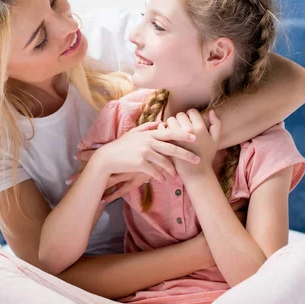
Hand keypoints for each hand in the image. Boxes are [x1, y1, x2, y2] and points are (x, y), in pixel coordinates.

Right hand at [83, 121, 200, 181]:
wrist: (108, 157)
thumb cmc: (121, 145)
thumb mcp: (133, 133)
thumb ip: (147, 127)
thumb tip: (160, 123)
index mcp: (148, 134)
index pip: (169, 133)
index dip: (182, 135)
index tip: (194, 137)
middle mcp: (148, 142)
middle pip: (171, 148)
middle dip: (186, 154)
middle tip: (197, 160)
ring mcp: (144, 152)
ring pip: (164, 162)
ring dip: (172, 171)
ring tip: (176, 177)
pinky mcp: (139, 163)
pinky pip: (154, 172)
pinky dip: (160, 177)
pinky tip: (164, 181)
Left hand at [163, 109, 220, 178]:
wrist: (196, 173)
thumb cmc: (207, 156)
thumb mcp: (216, 140)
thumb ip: (216, 124)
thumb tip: (211, 110)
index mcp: (200, 128)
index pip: (191, 111)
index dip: (191, 115)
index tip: (190, 122)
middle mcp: (188, 130)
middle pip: (180, 115)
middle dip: (181, 119)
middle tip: (182, 127)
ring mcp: (177, 136)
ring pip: (170, 120)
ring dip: (172, 124)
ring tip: (175, 131)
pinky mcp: (168, 142)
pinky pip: (162, 129)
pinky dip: (163, 130)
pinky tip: (168, 135)